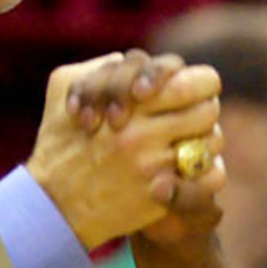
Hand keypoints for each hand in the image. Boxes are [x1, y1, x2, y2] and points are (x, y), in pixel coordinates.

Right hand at [27, 52, 224, 249]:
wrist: (53, 205)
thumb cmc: (61, 142)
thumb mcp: (65, 88)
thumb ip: (103, 67)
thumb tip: (135, 62)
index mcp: (129, 103)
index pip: (195, 80)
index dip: (196, 83)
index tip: (181, 93)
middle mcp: (145, 134)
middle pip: (209, 109)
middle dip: (204, 109)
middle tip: (191, 116)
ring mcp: (156, 167)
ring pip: (213, 142)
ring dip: (205, 141)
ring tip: (186, 143)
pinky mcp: (163, 197)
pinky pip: (211, 178)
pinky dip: (207, 173)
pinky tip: (188, 170)